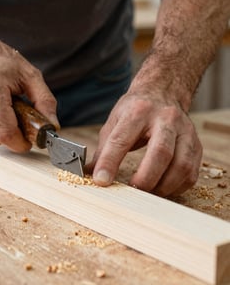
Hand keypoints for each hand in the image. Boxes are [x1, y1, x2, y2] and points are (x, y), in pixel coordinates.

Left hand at [86, 88, 201, 196]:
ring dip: (163, 185)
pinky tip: (163, 188)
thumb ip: (103, 149)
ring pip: (181, 165)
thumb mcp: (114, 121)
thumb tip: (88, 174)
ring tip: (147, 193)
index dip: (110, 162)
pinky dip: (177, 186)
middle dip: (145, 178)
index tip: (101, 180)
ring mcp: (185, 131)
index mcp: (138, 111)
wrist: (163, 92)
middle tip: (132, 191)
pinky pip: (191, 171)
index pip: (122, 139)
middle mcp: (165, 118)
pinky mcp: (196, 144)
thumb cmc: (135, 110)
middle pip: (160, 152)